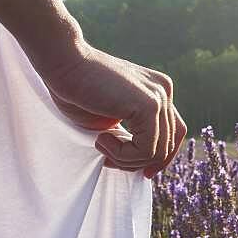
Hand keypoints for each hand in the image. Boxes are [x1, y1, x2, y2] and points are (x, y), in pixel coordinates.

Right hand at [34, 40, 186, 178]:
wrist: (63, 65)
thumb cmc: (77, 93)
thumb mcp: (111, 121)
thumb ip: (131, 135)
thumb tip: (144, 165)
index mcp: (157, 93)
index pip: (173, 134)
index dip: (160, 158)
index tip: (143, 172)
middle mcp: (163, 92)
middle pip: (167, 146)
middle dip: (136, 161)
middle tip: (107, 158)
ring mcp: (159, 97)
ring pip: (157, 152)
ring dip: (125, 159)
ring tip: (101, 145)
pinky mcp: (150, 104)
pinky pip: (146, 149)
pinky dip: (122, 154)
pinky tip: (101, 139)